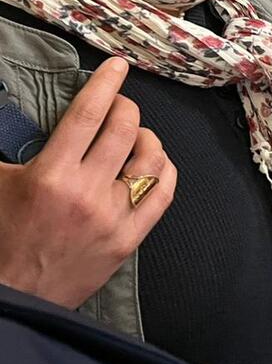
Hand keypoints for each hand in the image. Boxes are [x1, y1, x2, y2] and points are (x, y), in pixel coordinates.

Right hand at [0, 57, 176, 308]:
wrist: (15, 297)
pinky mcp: (130, 239)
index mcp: (51, 176)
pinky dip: (164, 169)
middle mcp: (87, 193)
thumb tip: (17, 114)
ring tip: (134, 136)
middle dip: (125, 106)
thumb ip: (12, 148)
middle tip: (119, 104)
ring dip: (147, 137)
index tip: (117, 66)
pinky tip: (153, 163)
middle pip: (124, 129)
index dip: (106, 83)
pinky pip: (163, 192)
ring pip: (151, 158)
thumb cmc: (2, 238)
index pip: (88, 115)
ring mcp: (113, 217)